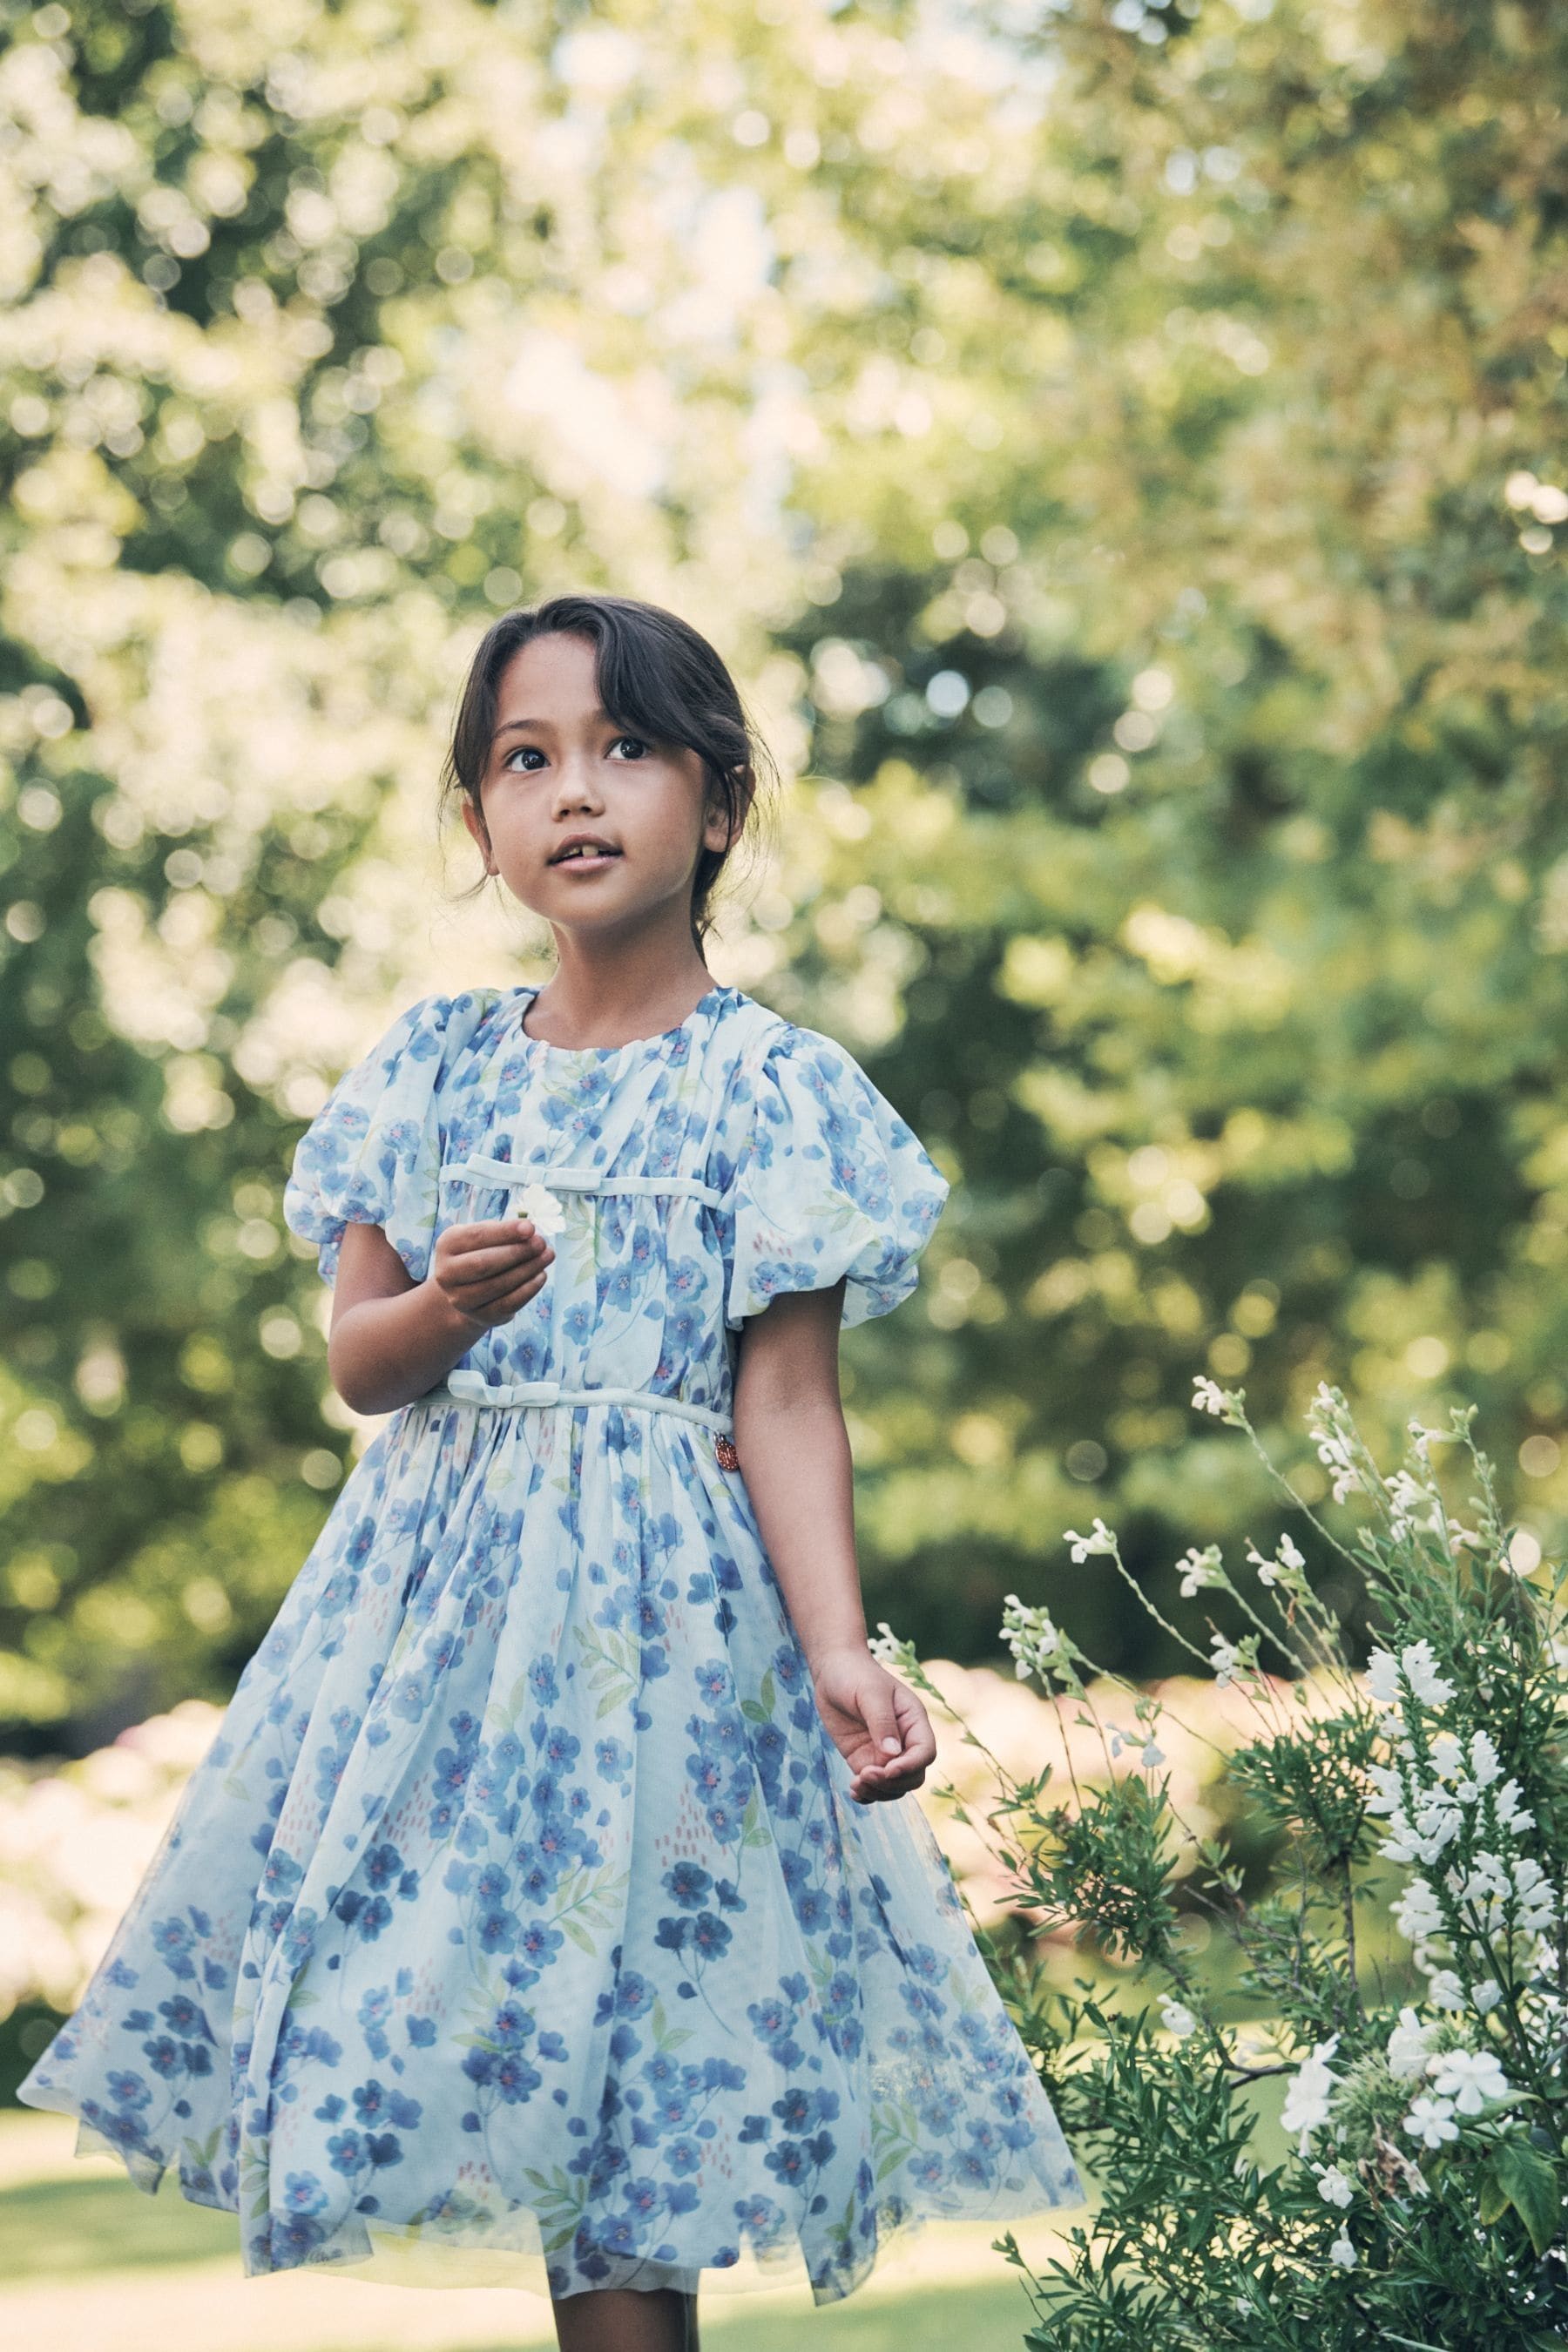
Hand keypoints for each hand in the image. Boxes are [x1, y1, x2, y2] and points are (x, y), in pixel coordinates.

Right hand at [428, 1216, 553, 1331]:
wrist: (469, 1290)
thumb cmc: (482, 1252)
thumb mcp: (485, 1237)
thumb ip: (504, 1232)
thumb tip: (530, 1232)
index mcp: (446, 1246)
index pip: (476, 1237)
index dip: (505, 1232)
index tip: (530, 1227)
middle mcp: (447, 1274)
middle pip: (484, 1263)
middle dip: (517, 1252)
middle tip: (541, 1243)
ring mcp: (461, 1299)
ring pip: (498, 1285)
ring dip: (528, 1269)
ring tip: (547, 1255)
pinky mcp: (481, 1316)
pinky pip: (508, 1304)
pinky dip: (528, 1289)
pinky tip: (541, 1275)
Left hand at [810, 1646, 936, 1804]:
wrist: (832, 1671)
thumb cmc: (855, 1675)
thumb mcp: (870, 1693)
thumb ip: (882, 1722)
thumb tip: (892, 1754)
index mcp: (914, 1721)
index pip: (925, 1752)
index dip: (910, 1766)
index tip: (887, 1770)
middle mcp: (904, 1740)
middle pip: (913, 1775)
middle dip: (892, 1782)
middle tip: (864, 1773)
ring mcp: (884, 1753)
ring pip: (895, 1786)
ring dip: (878, 1792)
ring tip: (856, 1784)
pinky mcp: (865, 1760)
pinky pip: (874, 1786)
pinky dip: (868, 1794)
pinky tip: (855, 1792)